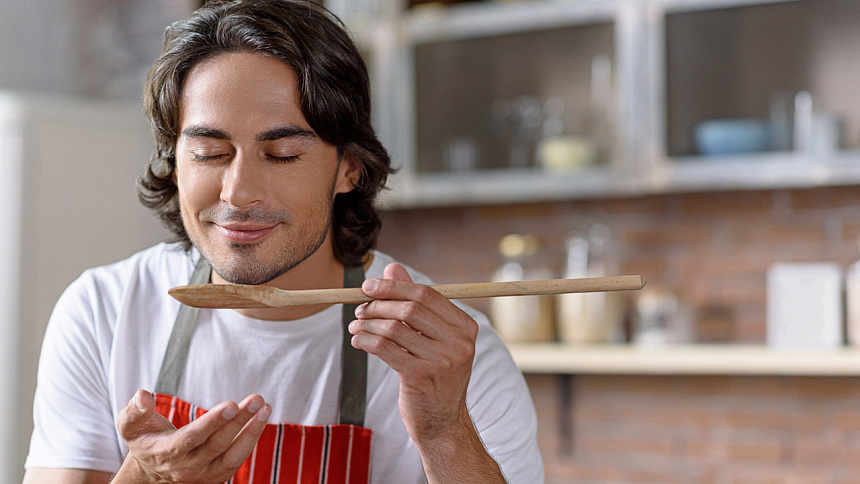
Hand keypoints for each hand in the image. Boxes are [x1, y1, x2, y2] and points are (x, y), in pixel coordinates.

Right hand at [114, 389, 270, 482]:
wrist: (151, 471)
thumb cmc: (145, 439)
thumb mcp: (130, 424)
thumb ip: (135, 410)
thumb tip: (143, 395)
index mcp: (166, 452)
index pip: (192, 438)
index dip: (213, 422)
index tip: (232, 404)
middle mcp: (186, 467)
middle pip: (217, 444)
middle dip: (238, 421)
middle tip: (256, 400)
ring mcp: (203, 474)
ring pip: (232, 456)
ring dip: (251, 432)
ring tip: (265, 408)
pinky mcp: (216, 475)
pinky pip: (237, 459)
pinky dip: (250, 440)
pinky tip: (260, 419)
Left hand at [348, 263, 478, 442]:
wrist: (443, 423)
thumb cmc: (435, 377)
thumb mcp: (432, 339)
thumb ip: (415, 303)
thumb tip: (392, 268)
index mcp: (466, 327)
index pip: (426, 294)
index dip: (393, 286)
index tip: (368, 286)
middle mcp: (459, 343)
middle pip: (409, 308)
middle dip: (377, 304)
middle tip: (359, 309)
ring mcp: (442, 361)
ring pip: (394, 328)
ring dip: (367, 323)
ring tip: (356, 327)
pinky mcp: (421, 378)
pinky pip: (385, 348)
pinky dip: (366, 340)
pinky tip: (358, 341)